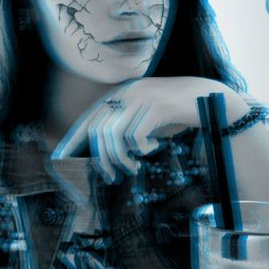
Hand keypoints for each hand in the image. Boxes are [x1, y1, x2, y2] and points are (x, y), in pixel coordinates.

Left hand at [52, 77, 247, 182]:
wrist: (208, 98)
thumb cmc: (174, 113)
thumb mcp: (145, 119)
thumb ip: (125, 129)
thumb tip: (102, 155)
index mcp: (121, 94)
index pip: (88, 119)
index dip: (72, 139)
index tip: (60, 158)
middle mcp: (127, 92)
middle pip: (99, 130)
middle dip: (102, 159)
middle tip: (112, 176)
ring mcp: (141, 97)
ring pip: (114, 135)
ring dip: (122, 158)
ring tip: (134, 167)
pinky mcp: (157, 105)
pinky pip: (136, 135)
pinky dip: (141, 148)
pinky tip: (154, 147)